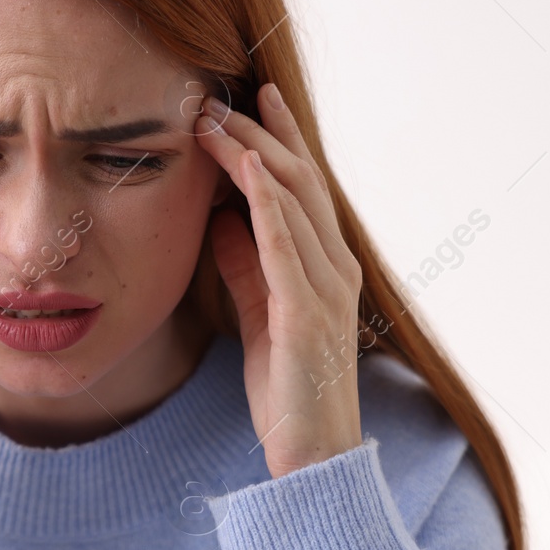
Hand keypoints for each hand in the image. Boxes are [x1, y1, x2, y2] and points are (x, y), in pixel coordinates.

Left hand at [194, 83, 362, 476]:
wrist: (312, 455)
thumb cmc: (287, 389)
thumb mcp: (260, 313)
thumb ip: (246, 265)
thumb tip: (219, 218)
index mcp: (326, 266)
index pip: (303, 185)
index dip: (281, 135)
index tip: (253, 95)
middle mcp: (334, 267)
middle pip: (299, 180)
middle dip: (259, 131)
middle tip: (219, 94)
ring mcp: (326, 288)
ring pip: (292, 201)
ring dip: (252, 152)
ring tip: (215, 118)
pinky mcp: (306, 313)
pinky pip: (286, 245)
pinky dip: (266, 202)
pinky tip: (246, 168)